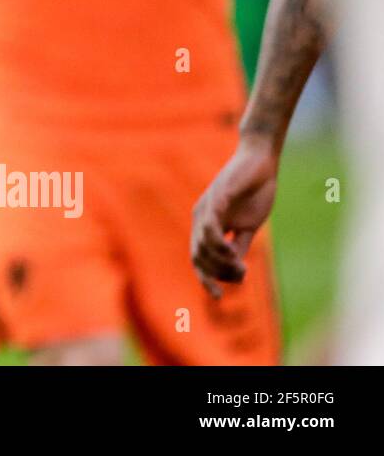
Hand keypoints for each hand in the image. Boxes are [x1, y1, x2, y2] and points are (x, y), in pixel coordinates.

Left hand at [190, 139, 279, 298]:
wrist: (260, 161)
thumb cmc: (254, 192)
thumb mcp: (247, 226)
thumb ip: (239, 246)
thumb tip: (236, 271)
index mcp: (206, 225)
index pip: (198, 259)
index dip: (205, 279)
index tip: (218, 297)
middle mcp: (200, 217)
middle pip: (198, 256)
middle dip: (217, 273)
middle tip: (241, 275)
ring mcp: (207, 207)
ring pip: (203, 244)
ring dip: (221, 261)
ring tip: (241, 267)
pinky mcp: (218, 197)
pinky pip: (211, 223)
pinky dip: (219, 242)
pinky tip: (233, 252)